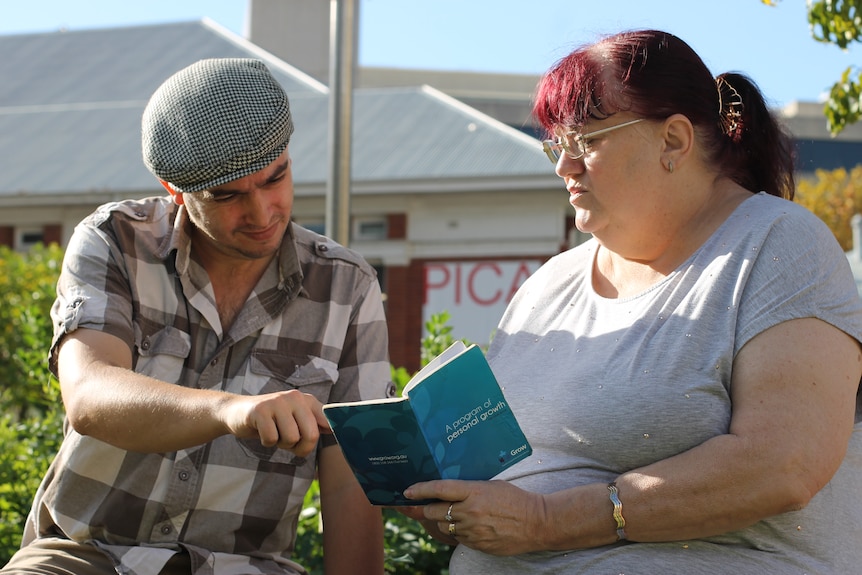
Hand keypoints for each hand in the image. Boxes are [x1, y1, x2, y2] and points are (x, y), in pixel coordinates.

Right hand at [219, 390, 330, 456]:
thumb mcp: (296, 418)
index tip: (344, 438)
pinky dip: (267, 442)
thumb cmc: (272, 420)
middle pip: (311, 435)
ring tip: (274, 433)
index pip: (328, 419)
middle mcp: (295, 397)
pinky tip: (262, 432)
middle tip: (290, 443)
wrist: (237, 412)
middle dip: (301, 448)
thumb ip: (316, 422)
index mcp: (307, 400)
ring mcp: (277, 402)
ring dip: (281, 444)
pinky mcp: (260, 410)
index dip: (334, 432)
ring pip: (291, 439)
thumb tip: (337, 429)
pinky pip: (271, 439)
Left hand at [403, 479, 547, 554]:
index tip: (407, 492)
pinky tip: (468, 526)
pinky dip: (457, 531)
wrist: (536, 523)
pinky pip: (457, 538)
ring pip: (443, 526)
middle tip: (423, 505)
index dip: (420, 490)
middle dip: (426, 508)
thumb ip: (469, 488)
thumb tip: (448, 491)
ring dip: (442, 520)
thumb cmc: (515, 499)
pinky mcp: (476, 544)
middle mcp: (470, 511)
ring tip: (451, 514)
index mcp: (474, 491)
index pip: (439, 489)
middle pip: (434, 511)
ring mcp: (472, 530)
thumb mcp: (491, 485)